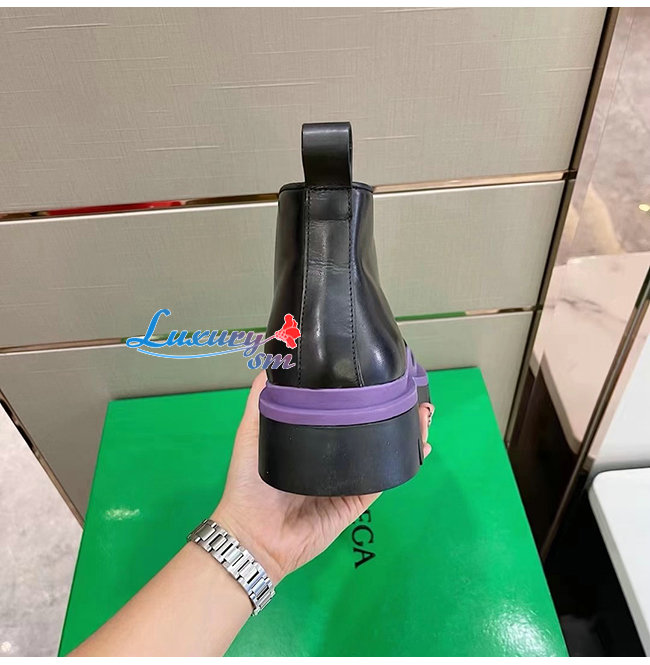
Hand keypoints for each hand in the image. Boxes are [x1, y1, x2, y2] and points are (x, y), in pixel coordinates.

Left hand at [213, 372, 433, 584]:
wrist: (254, 533)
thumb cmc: (250, 482)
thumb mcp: (252, 435)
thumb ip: (260, 403)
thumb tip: (270, 364)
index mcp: (313, 441)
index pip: (343, 414)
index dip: (364, 397)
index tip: (380, 375)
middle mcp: (334, 457)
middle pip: (369, 430)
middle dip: (393, 412)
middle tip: (411, 393)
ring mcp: (347, 479)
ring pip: (382, 451)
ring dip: (405, 434)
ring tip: (422, 414)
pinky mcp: (356, 501)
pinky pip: (383, 480)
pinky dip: (402, 463)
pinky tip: (418, 447)